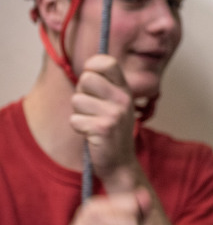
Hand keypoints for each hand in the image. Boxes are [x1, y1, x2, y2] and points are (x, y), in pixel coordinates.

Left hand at [70, 54, 138, 188]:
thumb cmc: (111, 129)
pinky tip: (91, 134)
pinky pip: (75, 120)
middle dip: (81, 93)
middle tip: (92, 108)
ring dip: (79, 113)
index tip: (91, 78)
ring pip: (77, 100)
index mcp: (126, 90)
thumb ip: (103, 84)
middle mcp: (124, 99)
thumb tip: (89, 66)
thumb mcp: (114, 103)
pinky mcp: (104, 128)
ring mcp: (116, 113)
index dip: (92, 67)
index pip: (107, 62)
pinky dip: (78, 128)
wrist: (120, 162)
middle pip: (86, 79)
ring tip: (92, 122)